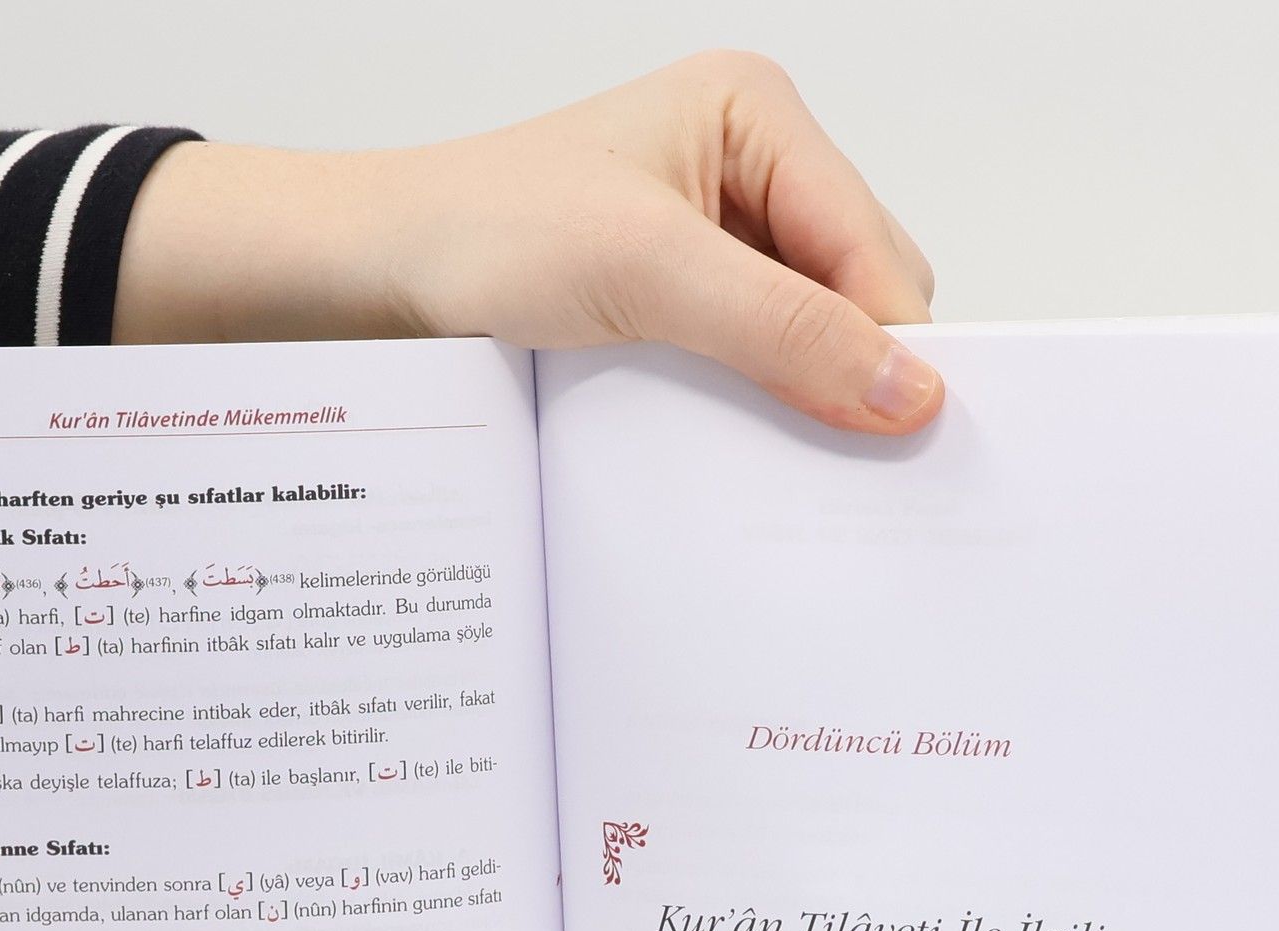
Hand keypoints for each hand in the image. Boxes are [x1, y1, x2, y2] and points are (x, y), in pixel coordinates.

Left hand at [115, 50, 941, 433]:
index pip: (874, 246)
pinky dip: (754, 410)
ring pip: (809, 337)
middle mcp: (746, 170)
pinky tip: (735, 448)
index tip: (912, 439)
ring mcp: (711, 241)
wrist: (367, 282)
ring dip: (799, 399)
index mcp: (755, 116)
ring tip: (782, 461)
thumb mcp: (648, 274)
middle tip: (844, 467)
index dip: (896, 342)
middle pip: (856, 293)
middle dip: (850, 371)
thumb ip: (784, 329)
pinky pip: (752, 366)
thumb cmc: (482, 236)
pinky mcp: (676, 304)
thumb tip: (911, 389)